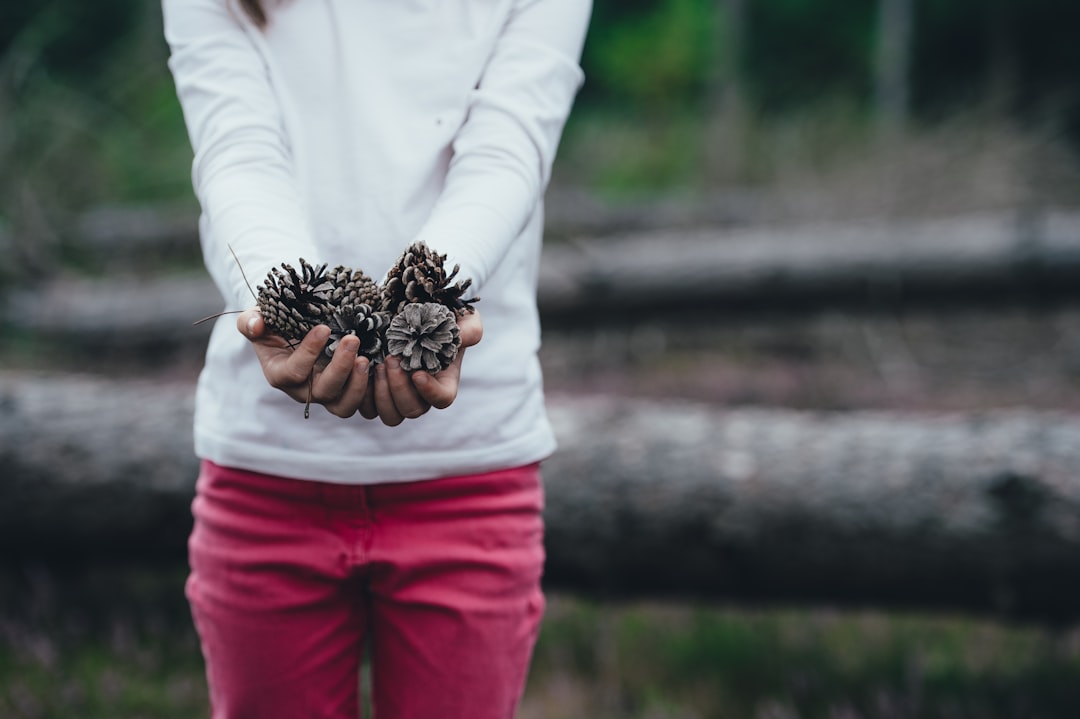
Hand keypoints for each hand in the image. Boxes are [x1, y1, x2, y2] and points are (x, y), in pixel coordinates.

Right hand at [236, 309, 372, 417]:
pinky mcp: (344, 393)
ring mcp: (326, 394)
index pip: (294, 372)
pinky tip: (379, 365)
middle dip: (339, 367)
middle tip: (352, 339)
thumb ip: (250, 321)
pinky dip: (370, 389)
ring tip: (365, 358)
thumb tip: (256, 325)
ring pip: (343, 405)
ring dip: (357, 384)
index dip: (308, 353)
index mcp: (280, 374)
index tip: (324, 328)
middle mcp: (303, 390)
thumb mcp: (256, 318)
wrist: (293, 329)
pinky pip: (360, 402)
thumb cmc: (273, 323)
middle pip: (323, 392)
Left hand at [370, 309, 482, 425]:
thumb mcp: (460, 318)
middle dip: (400, 388)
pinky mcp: (374, 394)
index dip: (430, 392)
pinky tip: (361, 368)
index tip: (417, 373)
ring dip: (382, 393)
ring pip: (390, 416)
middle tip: (391, 360)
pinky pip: (366, 408)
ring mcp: (396, 397)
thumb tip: (464, 337)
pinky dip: (362, 393)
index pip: (442, 399)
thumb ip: (469, 328)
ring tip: (377, 364)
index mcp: (443, 382)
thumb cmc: (439, 318)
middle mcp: (420, 395)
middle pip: (412, 410)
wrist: (409, 317)